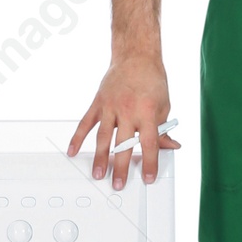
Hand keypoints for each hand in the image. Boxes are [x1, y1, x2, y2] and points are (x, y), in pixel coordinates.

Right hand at [68, 53, 180, 189]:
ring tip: (98, 174)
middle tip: (118, 184)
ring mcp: (111, 107)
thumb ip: (163, 129)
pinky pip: (86, 123)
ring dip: (100, 158)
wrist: (136, 57)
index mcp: (148, 112)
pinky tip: (73, 151)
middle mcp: (128, 110)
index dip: (150, 162)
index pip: (149, 143)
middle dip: (121, 167)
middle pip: (124, 144)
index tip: (148, 178)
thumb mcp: (165, 105)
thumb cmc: (151, 80)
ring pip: (104, 137)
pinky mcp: (98, 103)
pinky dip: (78, 138)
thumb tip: (169, 146)